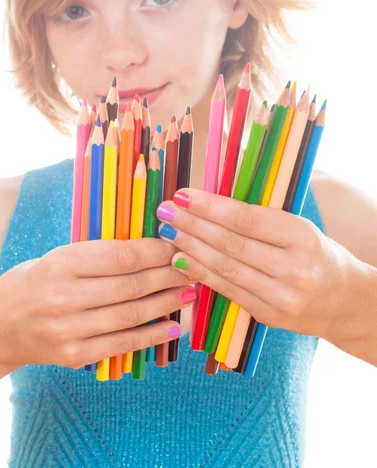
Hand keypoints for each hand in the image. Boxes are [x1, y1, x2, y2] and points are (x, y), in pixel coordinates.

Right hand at [0, 238, 194, 369]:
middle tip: (192, 269)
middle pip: (131, 285)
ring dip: (166, 304)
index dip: (156, 252)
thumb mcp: (63, 256)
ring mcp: (68, 329)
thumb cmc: (38, 280)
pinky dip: (151, 335)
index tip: (178, 247)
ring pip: (130, 315)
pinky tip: (172, 326)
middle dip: (168, 276)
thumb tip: (154, 249)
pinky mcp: (73, 355)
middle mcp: (64, 296)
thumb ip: (103, 254)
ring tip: (188, 293)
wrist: (0, 323)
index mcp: (63, 262)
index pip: (122, 257)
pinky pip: (122, 344)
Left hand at [157, 188, 362, 341]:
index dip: (210, 206)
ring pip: (224, 268)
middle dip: (192, 225)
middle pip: (230, 243)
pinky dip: (201, 273)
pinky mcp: (268, 315)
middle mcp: (293, 269)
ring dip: (189, 248)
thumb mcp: (298, 227)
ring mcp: (281, 297)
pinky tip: (182, 259)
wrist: (344, 301)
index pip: (246, 219)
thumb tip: (208, 204)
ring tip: (167, 231)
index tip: (183, 195)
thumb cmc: (316, 254)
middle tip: (166, 211)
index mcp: (302, 237)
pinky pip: (227, 290)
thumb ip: (258, 218)